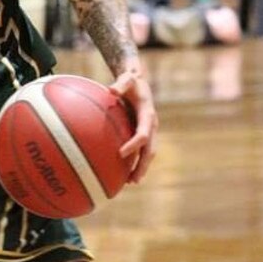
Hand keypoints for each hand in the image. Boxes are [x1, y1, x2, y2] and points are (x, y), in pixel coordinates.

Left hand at [110, 68, 156, 182]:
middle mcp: (152, 125)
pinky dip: (136, 161)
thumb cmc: (130, 80)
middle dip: (143, 165)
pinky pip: (142, 149)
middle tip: (133, 180)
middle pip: (150, 150)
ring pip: (148, 153)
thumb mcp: (127, 78)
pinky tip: (124, 171)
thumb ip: (121, 84)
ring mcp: (150, 130)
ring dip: (142, 168)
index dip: (134, 145)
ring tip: (131, 182)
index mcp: (148, 115)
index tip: (121, 154)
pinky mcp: (144, 131)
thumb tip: (110, 90)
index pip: (143, 134)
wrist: (139, 80)